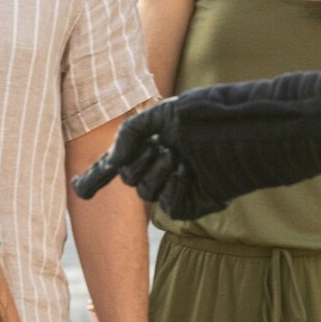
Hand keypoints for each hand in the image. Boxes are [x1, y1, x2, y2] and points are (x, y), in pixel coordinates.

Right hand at [70, 96, 227, 219]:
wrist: (241, 130)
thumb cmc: (206, 118)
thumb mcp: (161, 116)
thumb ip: (130, 133)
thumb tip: (114, 161)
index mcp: (151, 146)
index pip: (118, 165)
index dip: (96, 178)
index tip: (79, 189)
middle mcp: (160, 168)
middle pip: (128, 178)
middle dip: (140, 160)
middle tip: (165, 146)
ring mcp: (176, 187)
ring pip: (145, 192)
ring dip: (158, 172)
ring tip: (180, 156)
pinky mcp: (193, 204)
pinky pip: (168, 206)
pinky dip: (173, 188)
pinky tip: (186, 172)